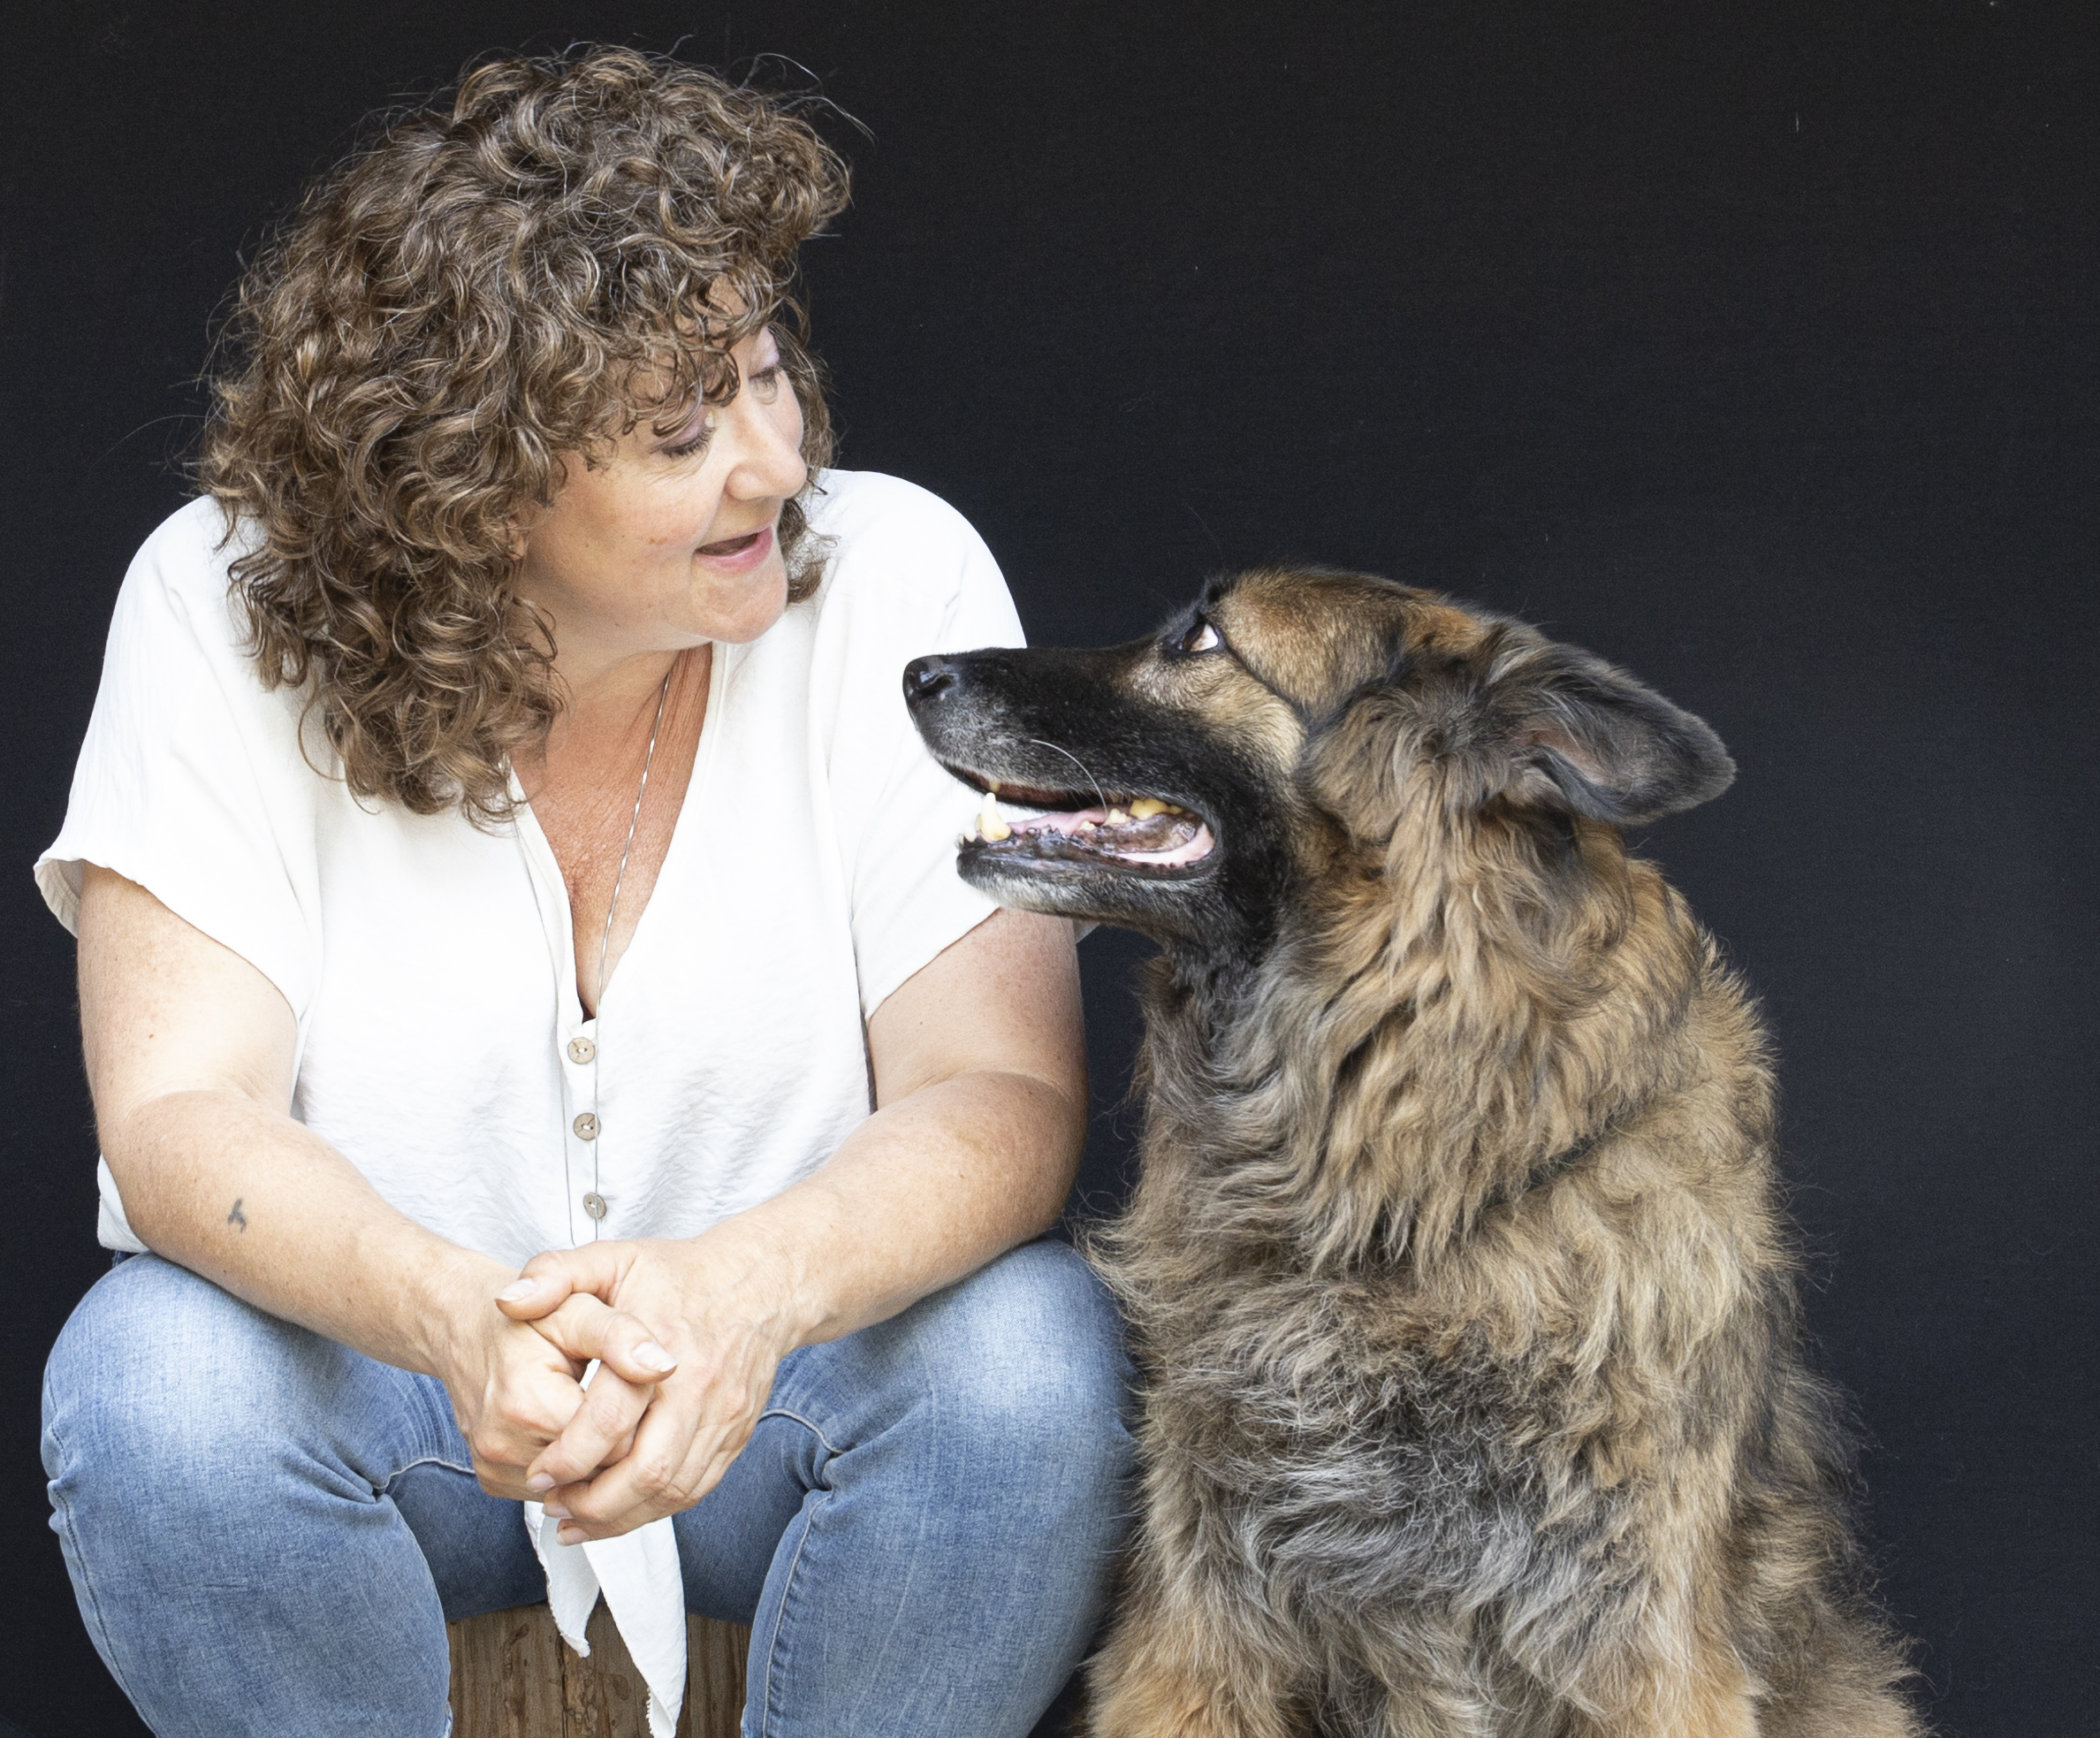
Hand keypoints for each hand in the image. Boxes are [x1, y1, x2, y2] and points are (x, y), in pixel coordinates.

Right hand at [430, 1255, 681, 1500]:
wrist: (465, 1328)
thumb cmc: (531, 1317)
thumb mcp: (578, 1308)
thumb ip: (620, 1334)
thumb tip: (662, 1366)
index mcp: (527, 1404)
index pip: (617, 1441)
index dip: (638, 1412)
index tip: (634, 1381)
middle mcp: (503, 1447)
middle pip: (600, 1469)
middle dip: (620, 1436)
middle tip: (614, 1393)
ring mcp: (495, 1469)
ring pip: (581, 1485)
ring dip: (598, 1454)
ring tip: (588, 1405)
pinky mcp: (494, 1481)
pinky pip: (556, 1488)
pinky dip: (573, 1465)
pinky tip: (570, 1425)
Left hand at [495, 1221, 804, 1542]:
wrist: (759, 1282)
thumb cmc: (678, 1274)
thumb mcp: (611, 1258)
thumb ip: (553, 1274)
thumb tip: (507, 1302)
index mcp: (661, 1346)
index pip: (611, 1421)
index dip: (568, 1458)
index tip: (539, 1473)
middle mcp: (699, 1388)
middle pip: (647, 1472)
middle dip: (594, 1503)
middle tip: (554, 1506)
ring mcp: (724, 1416)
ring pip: (673, 1491)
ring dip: (623, 1517)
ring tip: (580, 1519)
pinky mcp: (737, 1434)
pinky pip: (697, 1489)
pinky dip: (656, 1508)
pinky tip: (623, 1510)